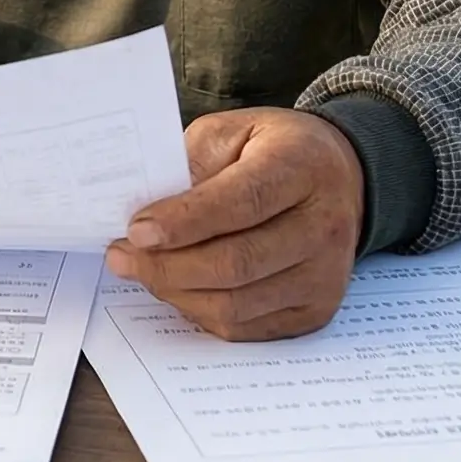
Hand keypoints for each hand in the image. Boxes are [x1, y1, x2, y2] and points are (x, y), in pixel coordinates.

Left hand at [104, 107, 363, 340]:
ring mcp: (324, 275)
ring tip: (143, 271)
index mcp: (302, 167)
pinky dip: (200, 312)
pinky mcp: (315, 310)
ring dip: (176, 293)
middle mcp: (323, 224)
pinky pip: (245, 327)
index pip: (243, 202)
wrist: (339, 177)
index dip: (185, 221)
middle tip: (121, 257)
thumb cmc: (271, 151)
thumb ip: (190, 166)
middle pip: (237, 263)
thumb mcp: (229, 133)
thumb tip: (144, 217)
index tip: (136, 231)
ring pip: (236, 304)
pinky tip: (178, 288)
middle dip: (167, 266)